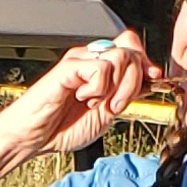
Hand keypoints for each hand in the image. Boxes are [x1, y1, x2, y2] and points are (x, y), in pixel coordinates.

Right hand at [0, 32, 154, 186]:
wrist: (34, 138)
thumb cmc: (63, 126)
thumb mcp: (108, 112)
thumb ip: (128, 93)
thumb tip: (152, 77)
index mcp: (102, 67)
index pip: (133, 48)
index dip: (146, 64)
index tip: (150, 82)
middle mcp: (92, 58)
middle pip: (131, 50)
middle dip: (133, 83)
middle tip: (115, 105)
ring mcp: (79, 60)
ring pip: (120, 57)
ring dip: (116, 88)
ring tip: (96, 103)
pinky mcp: (68, 67)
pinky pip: (101, 68)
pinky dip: (98, 89)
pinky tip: (82, 97)